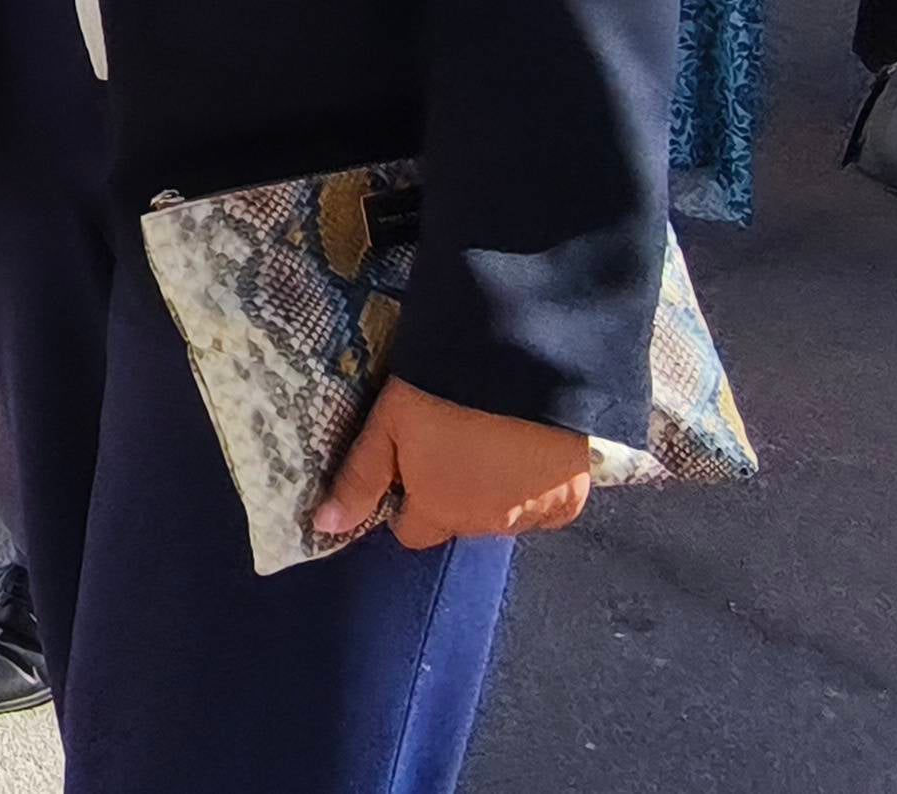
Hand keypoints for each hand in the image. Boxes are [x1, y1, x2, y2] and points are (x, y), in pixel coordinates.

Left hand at [315, 379, 594, 549]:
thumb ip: (359, 479)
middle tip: (454, 440)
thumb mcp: (389, 424)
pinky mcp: (573, 498)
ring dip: (496, 490)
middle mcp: (487, 525)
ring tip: (494, 437)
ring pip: (504, 514)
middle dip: (452, 493)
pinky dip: (537, 483)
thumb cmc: (445, 390)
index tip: (410, 467)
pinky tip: (531, 446)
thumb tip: (323, 527)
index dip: (407, 502)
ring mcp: (535, 515)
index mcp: (438, 511)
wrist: (529, 364)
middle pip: (459, 521)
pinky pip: (548, 504)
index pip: (412, 532)